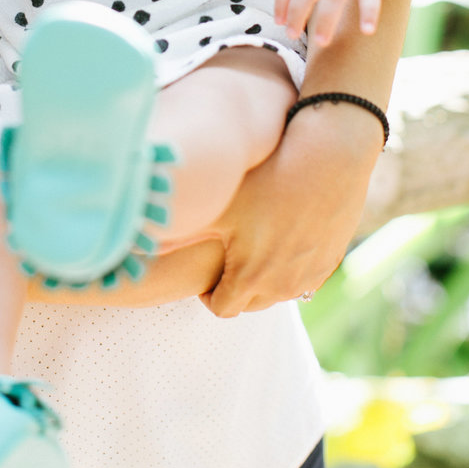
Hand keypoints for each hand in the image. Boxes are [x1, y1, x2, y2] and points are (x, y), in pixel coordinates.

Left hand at [200, 100, 381, 316]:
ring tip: (254, 244)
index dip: (208, 294)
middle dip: (236, 287)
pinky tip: (282, 235)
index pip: (222, 310)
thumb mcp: (219, 206)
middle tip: (228, 257)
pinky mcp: (330, 261)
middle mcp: (283, 287)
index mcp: (251, 278)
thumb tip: (137, 244)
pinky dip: (290, 267)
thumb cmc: (268, 178)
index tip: (206, 273)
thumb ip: (179, 233)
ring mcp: (310, 276)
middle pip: (251, 304)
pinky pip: (304, 278)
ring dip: (264, 278)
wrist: (328, 158)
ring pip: (279, 293)